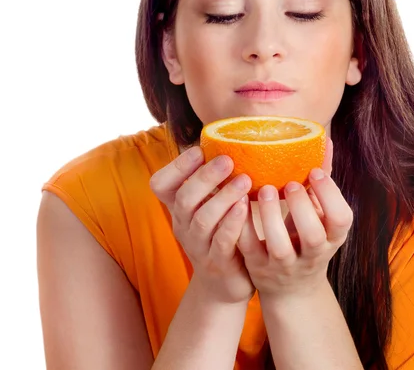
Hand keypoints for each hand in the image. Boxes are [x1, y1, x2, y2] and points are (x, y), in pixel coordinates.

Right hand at [149, 146, 255, 304]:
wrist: (226, 283)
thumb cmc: (222, 233)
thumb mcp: (211, 205)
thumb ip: (215, 179)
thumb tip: (234, 137)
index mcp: (179, 208)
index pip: (161, 184)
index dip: (177, 166)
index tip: (199, 150)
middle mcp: (183, 225)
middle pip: (184, 198)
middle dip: (205, 177)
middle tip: (228, 160)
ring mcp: (199, 246)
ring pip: (202, 220)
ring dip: (222, 197)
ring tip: (244, 181)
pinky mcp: (218, 264)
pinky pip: (221, 242)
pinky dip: (232, 223)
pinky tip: (244, 207)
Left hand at [237, 139, 352, 298]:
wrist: (292, 288)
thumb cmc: (307, 239)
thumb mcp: (322, 216)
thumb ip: (322, 182)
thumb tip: (325, 141)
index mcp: (332, 236)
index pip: (341, 218)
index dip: (330, 195)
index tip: (314, 173)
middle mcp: (312, 254)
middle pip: (313, 236)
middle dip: (301, 207)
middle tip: (289, 183)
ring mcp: (285, 265)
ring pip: (280, 247)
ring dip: (271, 217)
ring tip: (264, 189)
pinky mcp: (259, 269)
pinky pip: (249, 250)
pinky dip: (243, 227)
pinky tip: (238, 203)